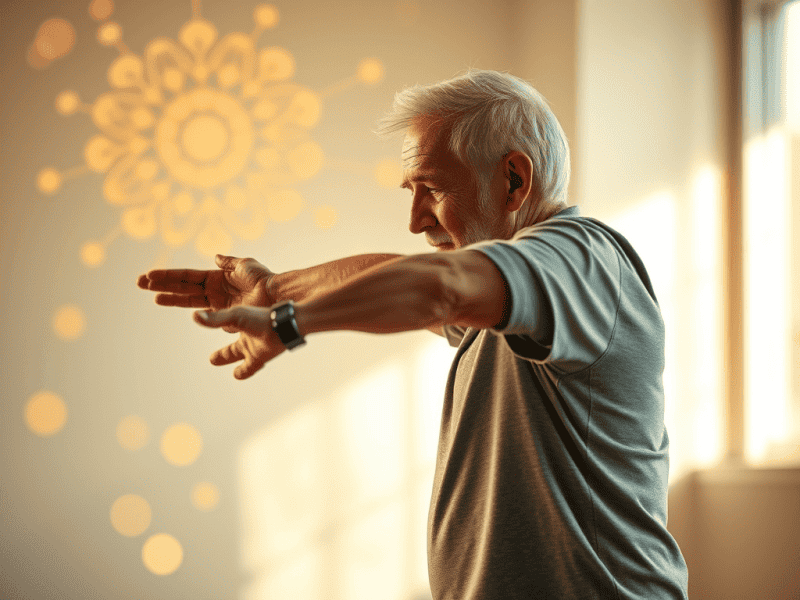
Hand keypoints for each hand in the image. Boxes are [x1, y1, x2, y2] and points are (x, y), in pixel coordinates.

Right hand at [138, 255, 275, 332]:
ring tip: (152, 297)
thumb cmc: (262, 279)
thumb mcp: (244, 265)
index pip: (187, 276)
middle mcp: (213, 291)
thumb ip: (229, 262)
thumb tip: (215, 257)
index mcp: (216, 277)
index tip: (150, 275)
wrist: (275, 295)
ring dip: (169, 297)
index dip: (169, 275)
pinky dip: (190, 313)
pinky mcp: (223, 317)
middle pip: (182, 287)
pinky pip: (203, 315)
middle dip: (162, 285)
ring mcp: (216, 304)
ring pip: (187, 300)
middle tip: (140, 284)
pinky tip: (184, 314)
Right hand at [193, 307, 284, 378]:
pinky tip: (236, 376)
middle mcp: (247, 337)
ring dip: (230, 361)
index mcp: (240, 323)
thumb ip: (215, 319)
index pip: (225, 325)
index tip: (209, 325)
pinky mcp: (261, 358)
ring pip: (239, 357)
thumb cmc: (261, 318)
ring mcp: (254, 348)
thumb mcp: (235, 317)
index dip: (218, 324)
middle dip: (223, 354)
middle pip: (232, 349)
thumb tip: (194, 316)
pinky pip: (250, 368)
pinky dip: (243, 372)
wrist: (284, 327)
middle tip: (212, 359)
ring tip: (224, 368)